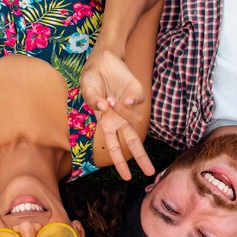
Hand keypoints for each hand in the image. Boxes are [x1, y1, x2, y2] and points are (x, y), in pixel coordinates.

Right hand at [81, 49, 154, 179]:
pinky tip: (122, 97)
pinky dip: (131, 103)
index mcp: (106, 123)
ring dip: (130, 125)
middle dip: (140, 158)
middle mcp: (119, 119)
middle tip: (149, 173)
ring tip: (118, 108)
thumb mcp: (87, 90)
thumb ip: (93, 100)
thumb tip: (105, 108)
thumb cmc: (92, 79)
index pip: (114, 147)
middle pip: (132, 142)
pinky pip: (138, 103)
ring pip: (136, 124)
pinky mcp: (137, 95)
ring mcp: (129, 108)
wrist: (103, 60)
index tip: (126, 177)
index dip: (120, 163)